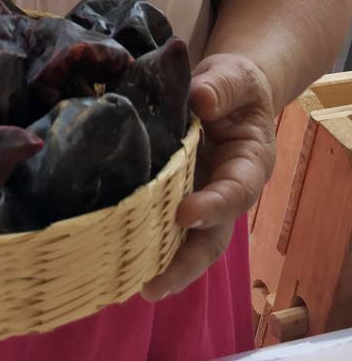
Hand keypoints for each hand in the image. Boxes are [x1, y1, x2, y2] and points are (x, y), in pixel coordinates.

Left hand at [141, 52, 276, 301]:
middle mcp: (224, 192)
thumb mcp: (236, 75)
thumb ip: (222, 86)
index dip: (213, 207)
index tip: (184, 214)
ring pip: (184, 242)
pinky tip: (112, 256)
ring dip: (159, 265)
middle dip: (184, 264)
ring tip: (126, 282)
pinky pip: (158, 225)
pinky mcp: (170, 196)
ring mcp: (197, 198)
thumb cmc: (234, 85)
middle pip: (212, 238)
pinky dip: (140, 242)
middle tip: (153, 285)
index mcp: (249, 163)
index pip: (236, 192)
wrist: (224, 89)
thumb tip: (201, 99)